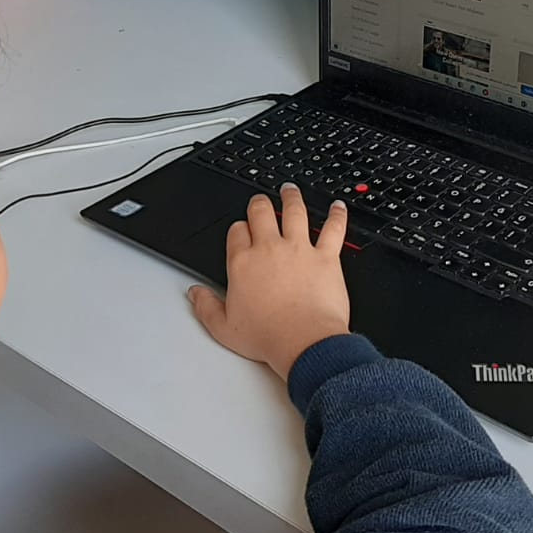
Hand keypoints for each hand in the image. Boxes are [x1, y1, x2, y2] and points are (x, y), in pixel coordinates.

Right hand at [188, 185, 351, 379]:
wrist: (303, 343)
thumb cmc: (268, 337)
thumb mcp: (224, 328)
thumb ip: (206, 307)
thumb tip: (195, 294)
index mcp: (243, 264)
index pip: (236, 233)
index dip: (238, 229)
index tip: (241, 231)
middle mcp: (270, 249)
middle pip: (261, 213)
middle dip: (259, 204)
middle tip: (260, 201)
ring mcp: (299, 249)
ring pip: (294, 211)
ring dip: (291, 197)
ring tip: (290, 190)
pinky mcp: (326, 256)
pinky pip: (333, 228)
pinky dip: (336, 215)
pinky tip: (337, 207)